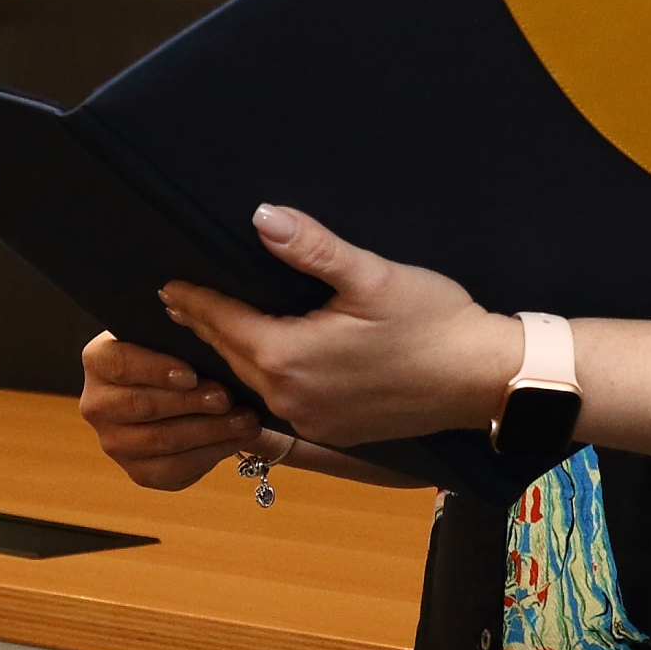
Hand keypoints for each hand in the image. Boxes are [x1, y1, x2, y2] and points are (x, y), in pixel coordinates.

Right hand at [77, 330, 289, 490]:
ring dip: (208, 430)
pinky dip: (209, 455)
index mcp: (99, 360)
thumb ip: (186, 332)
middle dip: (190, 402)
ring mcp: (114, 443)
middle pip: (142, 406)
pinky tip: (236, 440)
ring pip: (161, 440)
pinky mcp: (138, 472)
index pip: (120, 363)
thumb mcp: (177, 339)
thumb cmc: (183, 356)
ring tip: (245, 419)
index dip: (155, 369)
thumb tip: (210, 317)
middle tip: (227, 397)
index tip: (191, 373)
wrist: (187, 397)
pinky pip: (173, 469)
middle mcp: (97, 404)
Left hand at [160, 205, 520, 446]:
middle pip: (232, 355)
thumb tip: (261, 217)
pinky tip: (262, 362)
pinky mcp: (333, 432)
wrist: (483, 380)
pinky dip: (261, 378)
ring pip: (252, 382)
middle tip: (176, 302)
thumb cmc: (434, 324)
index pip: (224, 322)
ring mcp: (312, 420)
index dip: (194, 300)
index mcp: (290, 357)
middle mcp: (291, 397)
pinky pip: (279, 402)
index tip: (167, 284)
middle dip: (202, 326)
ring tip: (211, 329)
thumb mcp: (372, 276)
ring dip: (230, 354)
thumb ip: (311, 248)